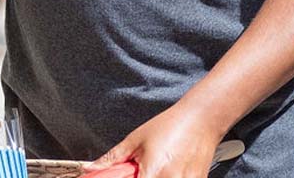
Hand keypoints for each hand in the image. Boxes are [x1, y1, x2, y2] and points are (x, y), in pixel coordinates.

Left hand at [84, 102, 222, 177]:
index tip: (126, 176)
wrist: (200, 120)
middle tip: (140, 170)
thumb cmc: (170, 126)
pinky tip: (167, 169)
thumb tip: (92, 167)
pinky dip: (167, 177)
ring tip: (154, 168)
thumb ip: (113, 158)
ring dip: (152, 177)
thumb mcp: (136, 140)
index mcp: (153, 173)